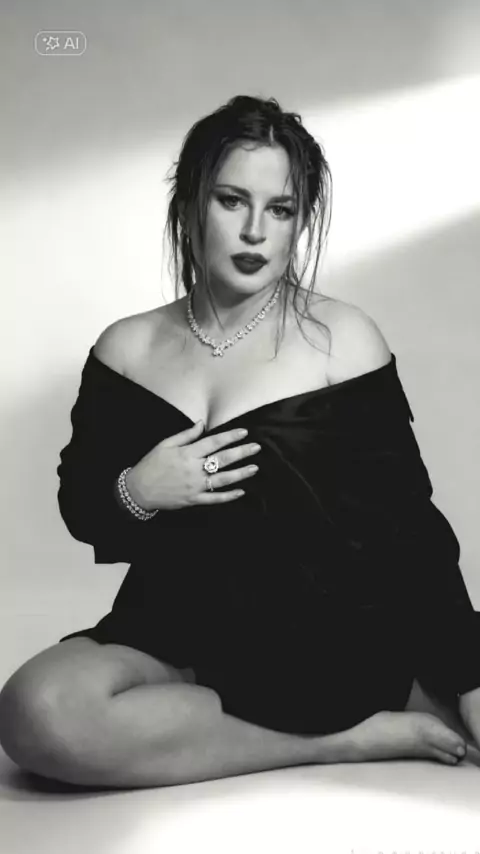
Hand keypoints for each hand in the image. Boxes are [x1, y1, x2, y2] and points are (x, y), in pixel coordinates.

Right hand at [126, 420, 260, 510]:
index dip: (230, 436)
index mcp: (187, 453)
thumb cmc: (151, 464)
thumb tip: (202, 423)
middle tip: (257, 448)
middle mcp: (194, 469)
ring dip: (240, 474)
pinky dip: (228, 496)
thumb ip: (186, 435)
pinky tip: (240, 492)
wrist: (138, 490)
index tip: (244, 432)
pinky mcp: (193, 499)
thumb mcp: (165, 444)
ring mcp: (195, 486)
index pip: (213, 442)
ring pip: (222, 479)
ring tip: (254, 468)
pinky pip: (214, 498)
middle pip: (222, 459)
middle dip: (241, 453)